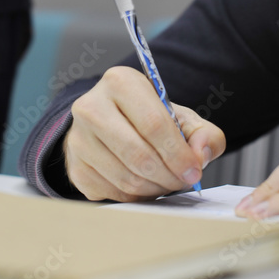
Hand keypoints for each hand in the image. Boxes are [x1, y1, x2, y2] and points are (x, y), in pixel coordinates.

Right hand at [63, 66, 224, 201]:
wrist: (107, 125)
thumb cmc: (146, 118)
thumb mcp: (180, 116)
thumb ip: (204, 133)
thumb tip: (200, 155)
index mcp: (120, 83)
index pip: (153, 124)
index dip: (178, 153)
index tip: (193, 170)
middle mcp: (91, 106)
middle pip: (138, 154)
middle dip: (168, 175)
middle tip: (183, 180)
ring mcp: (78, 139)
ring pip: (126, 178)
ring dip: (155, 188)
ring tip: (166, 181)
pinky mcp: (75, 168)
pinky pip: (114, 193)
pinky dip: (137, 195)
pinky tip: (145, 184)